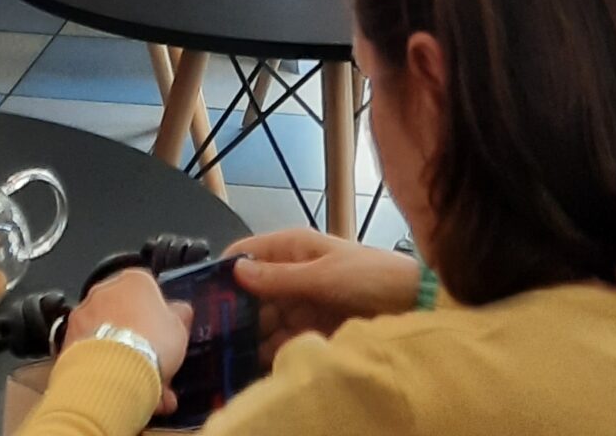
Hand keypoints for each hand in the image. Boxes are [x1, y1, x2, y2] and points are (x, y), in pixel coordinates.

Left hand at [62, 269, 191, 417]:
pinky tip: (120, 386)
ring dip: (122, 353)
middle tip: (152, 360)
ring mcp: (85, 313)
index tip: (164, 332)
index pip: (149, 289)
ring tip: (138, 381)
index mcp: (135, 279)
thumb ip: (179, 316)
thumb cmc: (149, 345)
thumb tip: (181, 312)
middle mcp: (106, 290)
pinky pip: (92, 350)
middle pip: (126, 312)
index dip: (158, 315)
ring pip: (108, 333)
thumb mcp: (180, 329)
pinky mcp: (70, 338)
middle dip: (138, 336)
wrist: (115, 371)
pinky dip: (103, 366)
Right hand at [226, 230, 419, 362]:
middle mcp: (293, 273)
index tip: (200, 296)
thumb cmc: (368, 277)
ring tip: (227, 359)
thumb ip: (279, 277)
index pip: (247, 253)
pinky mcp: (315, 329)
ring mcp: (303, 302)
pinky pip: (285, 340)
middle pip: (252, 293)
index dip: (224, 271)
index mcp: (293, 247)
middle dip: (234, 312)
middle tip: (209, 339)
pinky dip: (272, 352)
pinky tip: (255, 367)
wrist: (415, 305)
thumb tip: (235, 270)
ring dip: (250, 336)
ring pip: (266, 319)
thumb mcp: (322, 275)